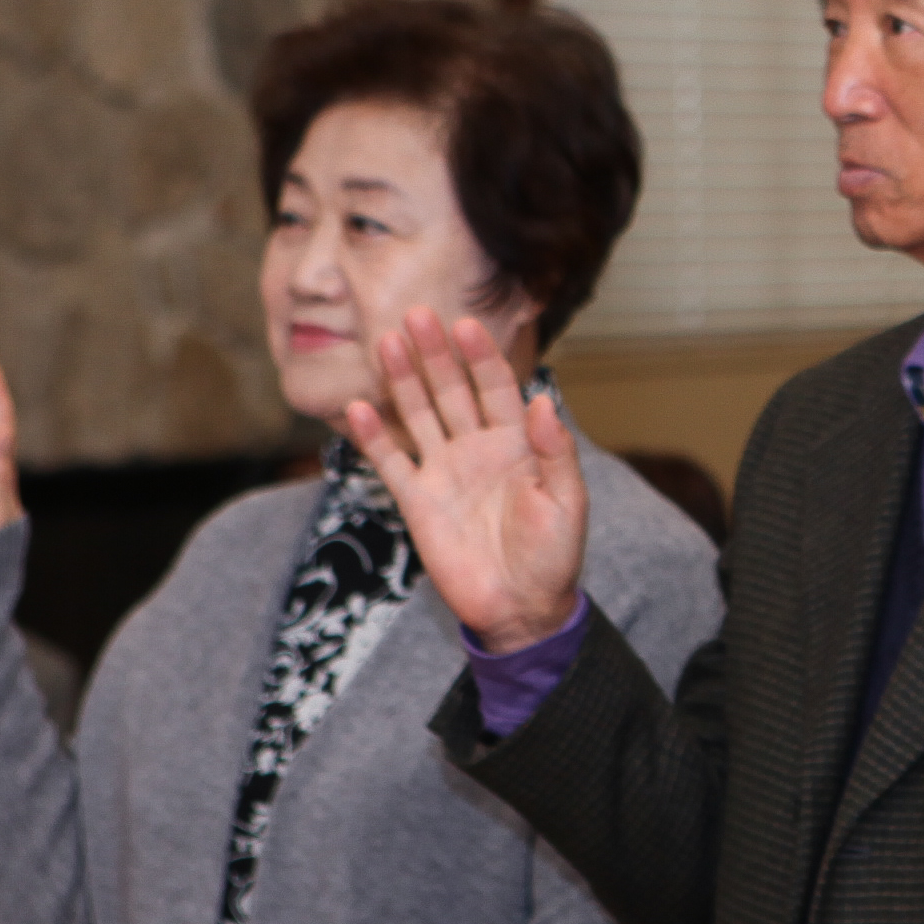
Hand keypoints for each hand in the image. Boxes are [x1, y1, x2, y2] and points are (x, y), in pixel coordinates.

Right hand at [345, 310, 588, 655]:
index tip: (464, 324)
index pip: (496, 387)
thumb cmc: (553, 557)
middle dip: (435, 353)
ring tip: (384, 342)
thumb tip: (542, 402)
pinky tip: (356, 407)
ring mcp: (444, 472)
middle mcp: (477, 448)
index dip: (480, 356)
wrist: (521, 609)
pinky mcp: (417, 501)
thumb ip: (554, 452)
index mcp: (517, 443)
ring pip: (419, 414)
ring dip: (403, 380)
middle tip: (416, 314)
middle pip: (451, 390)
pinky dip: (373, 436)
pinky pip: (390, 462)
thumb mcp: (566, 502)